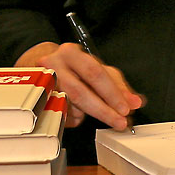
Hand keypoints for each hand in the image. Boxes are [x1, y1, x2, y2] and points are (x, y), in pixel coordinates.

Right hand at [15, 41, 143, 129]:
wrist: (39, 67)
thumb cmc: (73, 68)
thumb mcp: (96, 68)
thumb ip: (117, 84)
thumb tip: (135, 101)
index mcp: (70, 53)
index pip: (94, 73)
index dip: (112, 93)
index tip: (127, 107)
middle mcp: (54, 67)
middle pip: (80, 92)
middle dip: (104, 110)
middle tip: (120, 121)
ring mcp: (44, 86)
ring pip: (71, 106)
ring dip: (92, 114)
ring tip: (108, 117)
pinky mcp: (40, 102)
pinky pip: (63, 115)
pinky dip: (78, 118)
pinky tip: (84, 114)